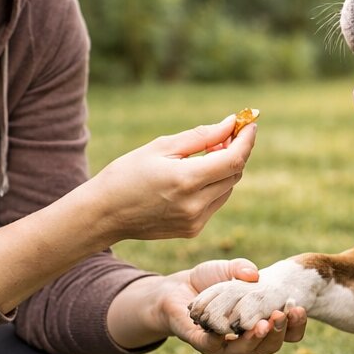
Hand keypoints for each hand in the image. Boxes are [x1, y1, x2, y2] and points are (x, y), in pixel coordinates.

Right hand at [88, 115, 255, 242]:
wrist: (104, 214)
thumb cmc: (127, 174)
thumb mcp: (161, 147)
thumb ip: (201, 136)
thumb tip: (230, 124)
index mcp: (185, 180)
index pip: (233, 160)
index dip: (246, 140)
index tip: (249, 123)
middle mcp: (195, 205)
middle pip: (235, 173)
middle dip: (236, 151)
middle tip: (226, 133)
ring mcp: (195, 221)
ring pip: (228, 188)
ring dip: (225, 169)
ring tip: (205, 154)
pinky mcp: (193, 230)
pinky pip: (215, 202)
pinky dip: (214, 186)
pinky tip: (195, 176)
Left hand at [161, 259, 307, 353]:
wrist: (177, 288)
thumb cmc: (210, 280)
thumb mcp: (230, 269)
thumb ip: (242, 268)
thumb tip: (253, 274)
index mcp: (259, 324)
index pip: (285, 332)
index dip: (295, 324)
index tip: (299, 307)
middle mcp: (245, 339)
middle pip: (269, 346)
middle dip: (278, 332)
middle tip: (282, 315)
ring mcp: (224, 345)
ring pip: (245, 352)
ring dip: (255, 339)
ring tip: (262, 324)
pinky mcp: (201, 343)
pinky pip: (212, 346)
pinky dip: (219, 339)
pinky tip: (226, 329)